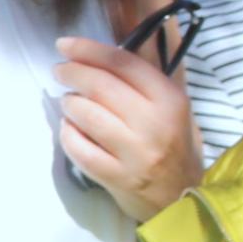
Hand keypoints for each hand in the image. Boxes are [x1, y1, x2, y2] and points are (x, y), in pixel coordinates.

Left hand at [53, 34, 198, 224]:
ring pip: (86, 115)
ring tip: (70, 102)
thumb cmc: (175, 145)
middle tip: (60, 70)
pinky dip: (68, 135)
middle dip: (71, 72)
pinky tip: (70, 129)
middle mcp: (154, 124)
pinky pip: (79, 149)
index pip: (123, 63)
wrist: (183, 198)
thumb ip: (149, 77)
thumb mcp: (175, 107)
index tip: (64, 44)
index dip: (88, 49)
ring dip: (69, 103)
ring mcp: (135, 154)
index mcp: (170, 100)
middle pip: (100, 85)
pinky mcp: (117, 178)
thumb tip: (114, 43)